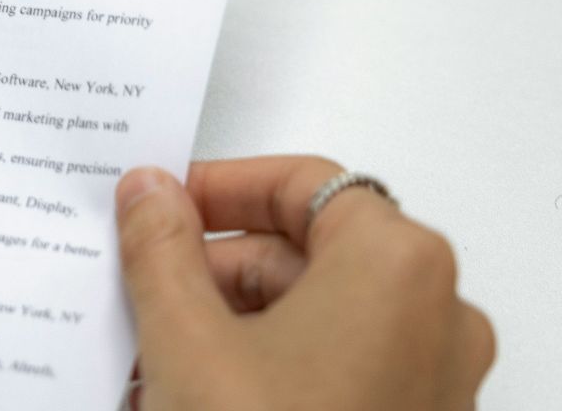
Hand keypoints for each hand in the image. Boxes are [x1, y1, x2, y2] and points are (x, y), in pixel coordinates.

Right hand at [116, 157, 493, 409]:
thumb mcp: (185, 338)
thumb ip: (160, 248)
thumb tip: (149, 193)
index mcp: (396, 265)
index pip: (303, 183)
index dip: (218, 187)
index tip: (157, 205)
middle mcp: (435, 316)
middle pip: (307, 252)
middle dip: (211, 270)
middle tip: (138, 286)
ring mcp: (430, 381)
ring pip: (314, 317)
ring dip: (226, 325)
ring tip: (150, 357)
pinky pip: (331, 371)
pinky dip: (263, 369)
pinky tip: (190, 398)